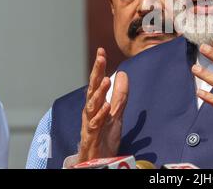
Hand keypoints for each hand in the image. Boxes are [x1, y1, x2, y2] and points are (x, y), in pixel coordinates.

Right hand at [78, 48, 128, 162]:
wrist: (98, 161)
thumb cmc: (103, 138)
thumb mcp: (116, 113)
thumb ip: (120, 95)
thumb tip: (123, 74)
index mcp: (95, 105)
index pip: (96, 82)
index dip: (98, 67)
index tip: (101, 51)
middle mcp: (90, 112)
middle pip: (92, 89)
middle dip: (95, 73)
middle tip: (100, 57)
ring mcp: (89, 124)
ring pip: (92, 106)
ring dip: (98, 93)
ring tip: (105, 80)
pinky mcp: (91, 138)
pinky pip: (94, 125)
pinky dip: (100, 115)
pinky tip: (106, 107)